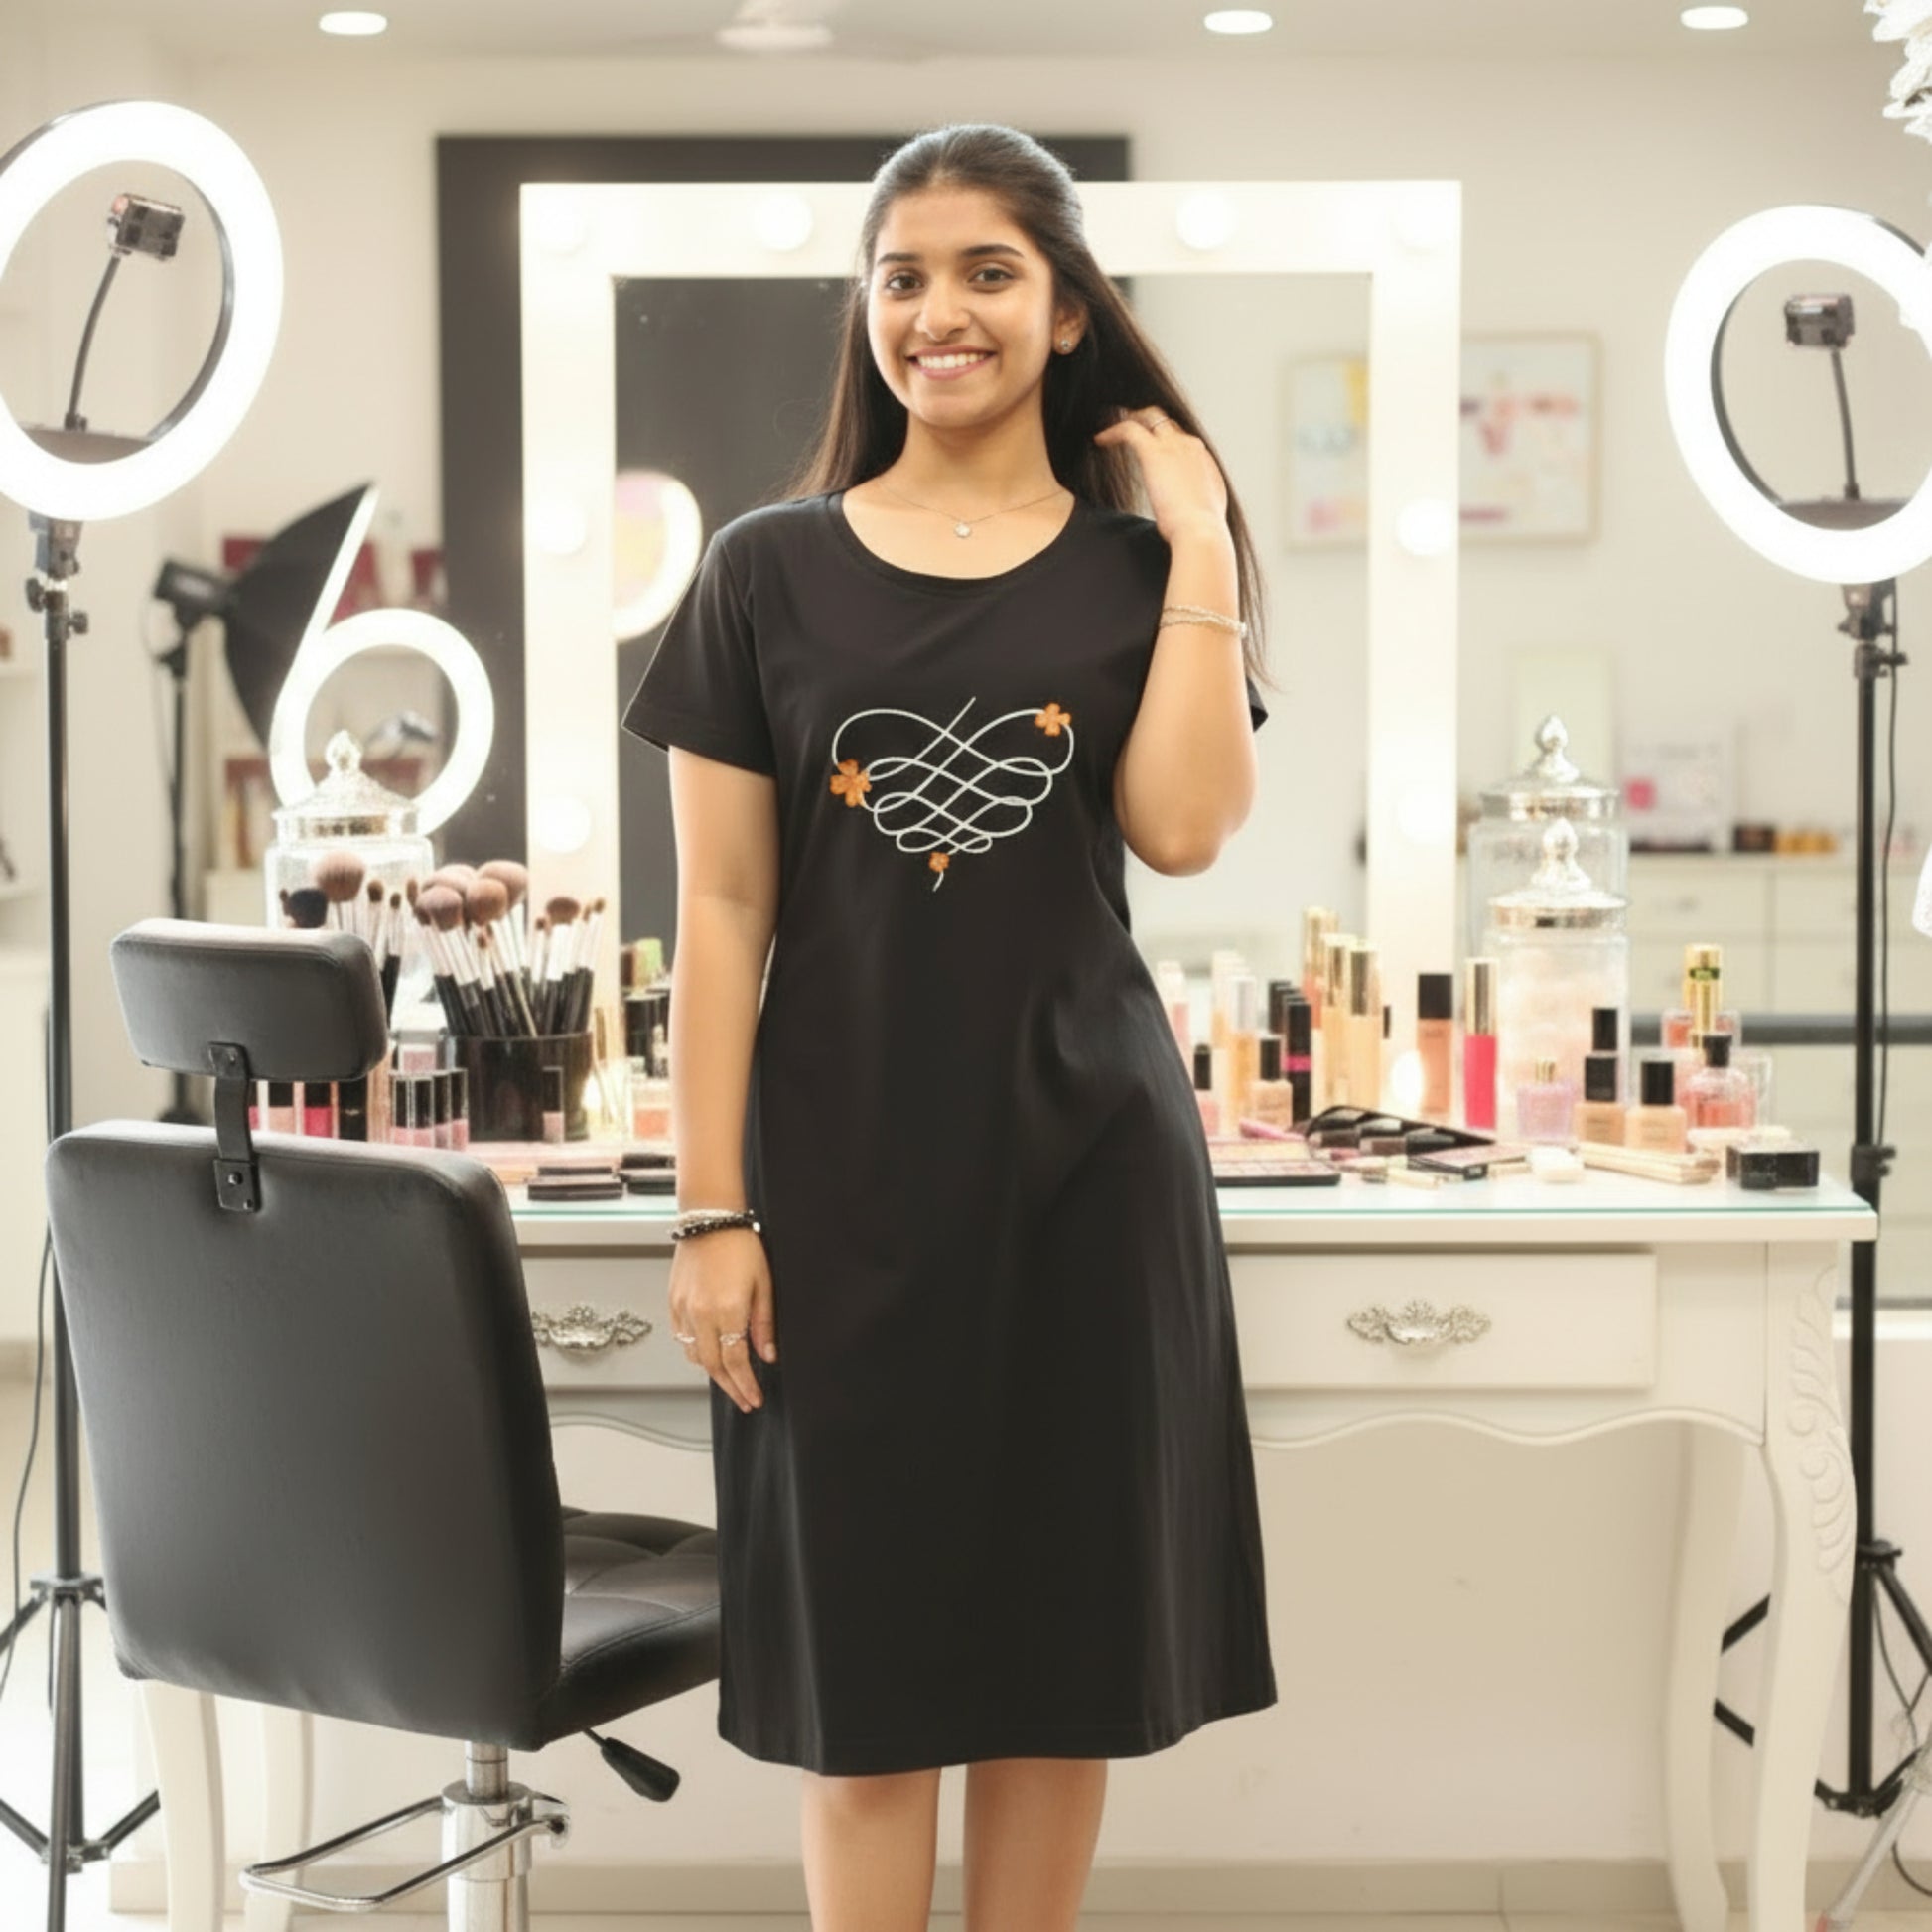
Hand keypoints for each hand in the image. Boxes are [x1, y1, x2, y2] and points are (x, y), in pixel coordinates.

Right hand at [669, 1226, 776, 1413]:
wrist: (709, 1219)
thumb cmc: (741, 1246)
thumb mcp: (763, 1284)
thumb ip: (764, 1323)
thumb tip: (768, 1356)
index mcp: (727, 1310)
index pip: (736, 1361)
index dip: (746, 1385)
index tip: (755, 1398)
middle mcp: (701, 1314)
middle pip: (713, 1366)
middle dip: (730, 1387)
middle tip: (744, 1400)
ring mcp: (683, 1309)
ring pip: (694, 1355)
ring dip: (713, 1371)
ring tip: (731, 1380)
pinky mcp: (673, 1302)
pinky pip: (682, 1338)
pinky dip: (696, 1351)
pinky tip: (710, 1353)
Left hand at [1091, 405, 1229, 546]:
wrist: (1200, 532)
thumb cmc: (1201, 534)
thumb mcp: (1202, 516)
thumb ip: (1193, 508)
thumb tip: (1182, 516)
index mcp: (1204, 463)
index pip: (1184, 443)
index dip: (1166, 444)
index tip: (1153, 451)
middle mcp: (1192, 447)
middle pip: (1169, 424)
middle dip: (1149, 423)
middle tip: (1131, 427)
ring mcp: (1174, 446)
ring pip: (1151, 417)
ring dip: (1131, 419)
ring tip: (1112, 428)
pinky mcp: (1153, 452)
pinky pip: (1129, 430)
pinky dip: (1113, 431)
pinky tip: (1100, 440)